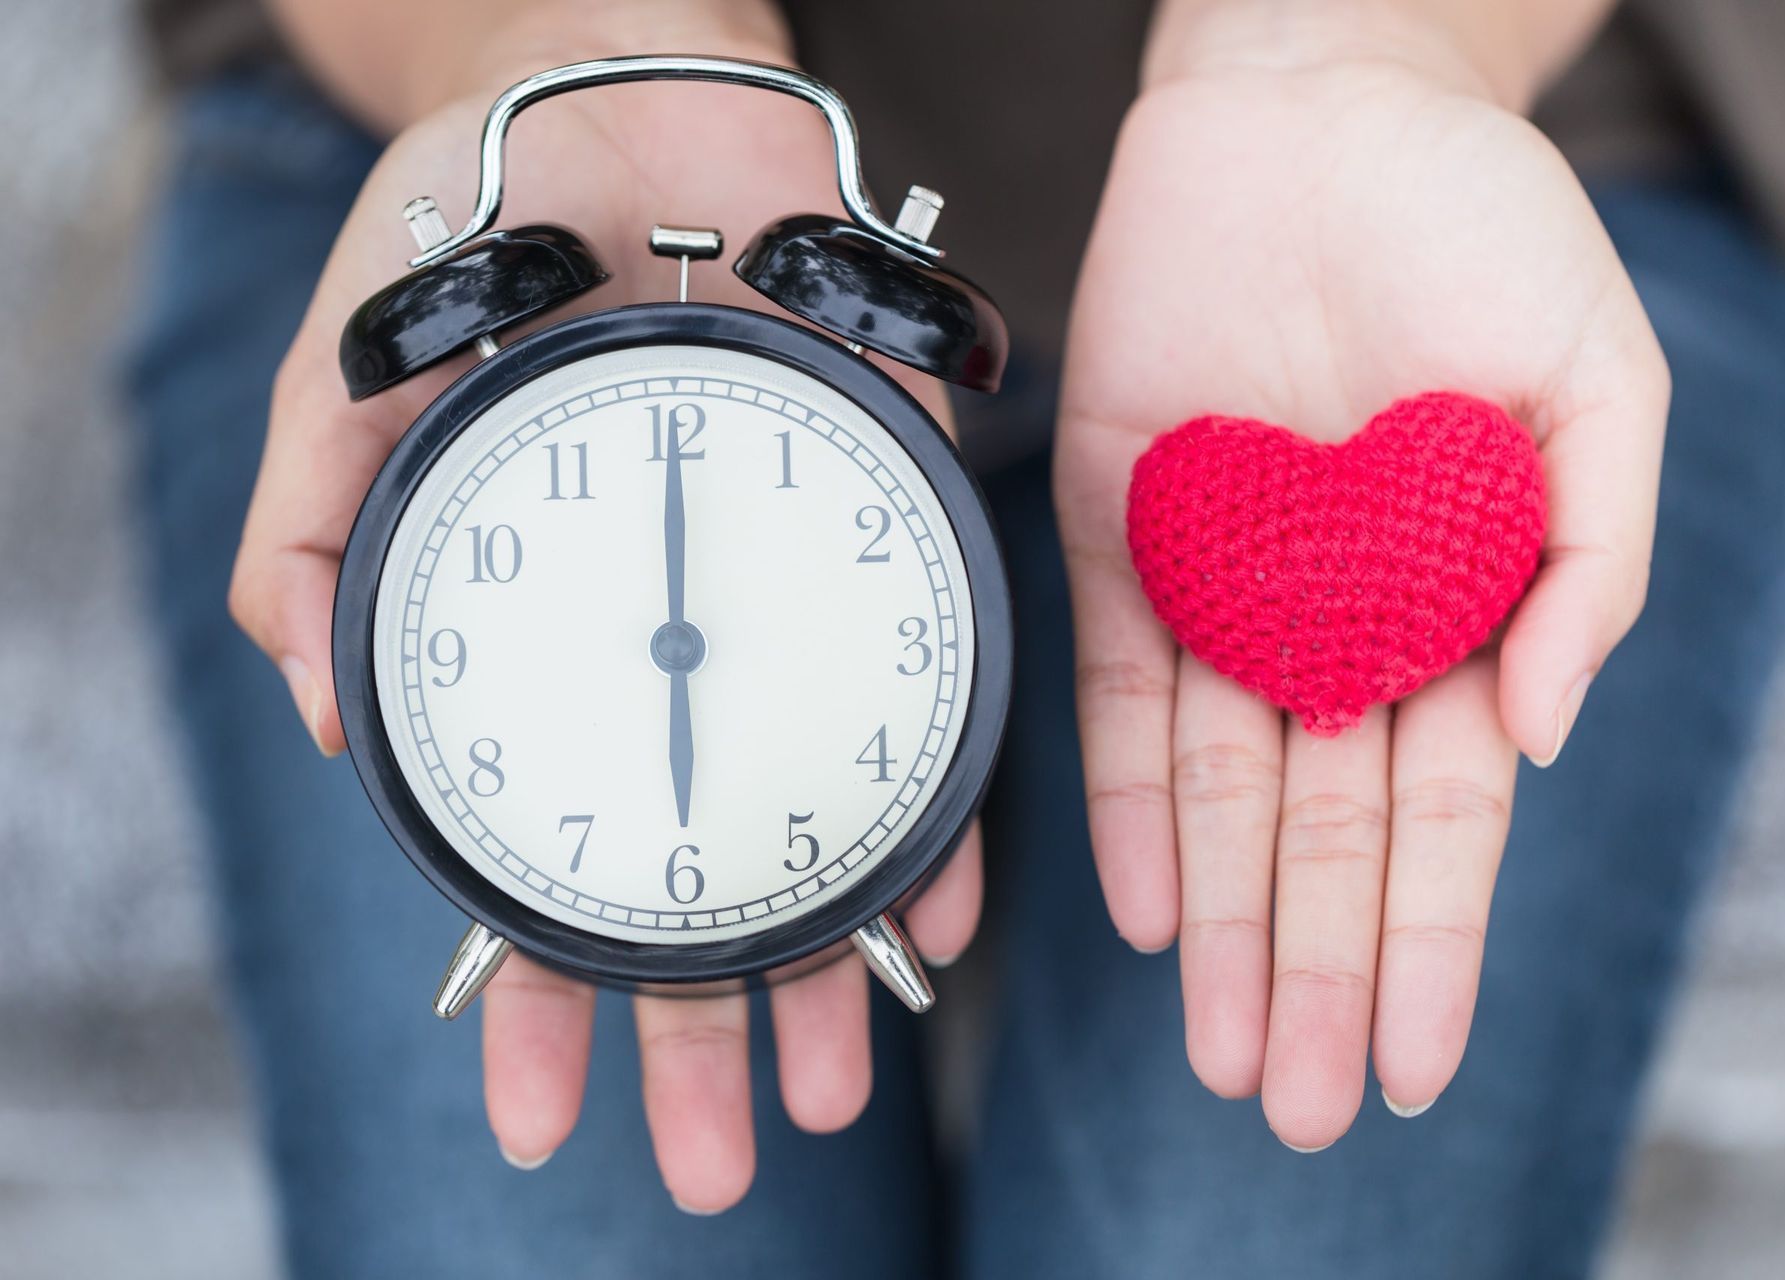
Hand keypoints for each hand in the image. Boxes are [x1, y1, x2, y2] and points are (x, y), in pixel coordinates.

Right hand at [227, 5, 982, 1208]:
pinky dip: (936, 802)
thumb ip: (315, 546)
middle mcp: (678, 647)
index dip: (536, 990)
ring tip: (819, 1086)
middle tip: (703, 1155)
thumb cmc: (468, 236)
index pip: (545, 849)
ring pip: (811, 814)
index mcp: (552, 647)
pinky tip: (936, 914)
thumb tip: (320, 720)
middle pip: (691, 869)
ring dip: (816, 961)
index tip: (538, 1109)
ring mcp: (785, 598)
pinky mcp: (884, 522)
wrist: (617, 93)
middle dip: (691, 1020)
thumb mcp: (347, 389)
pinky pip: (924, 684)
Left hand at [1055, 12, 1666, 1147]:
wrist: (1321, 106)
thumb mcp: (1598, 384)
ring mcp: (1223, 587)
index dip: (1431, 944)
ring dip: (1222, 931)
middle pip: (1320, 838)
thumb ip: (1594, 563)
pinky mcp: (1123, 532)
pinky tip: (1145, 912)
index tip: (1417, 1063)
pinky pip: (1114, 692)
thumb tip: (1550, 733)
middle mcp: (1331, 622)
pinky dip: (1123, 804)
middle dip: (1317, 975)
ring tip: (1228, 1059)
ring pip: (1216, 798)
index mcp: (1453, 607)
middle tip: (1304, 1111)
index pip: (1440, 816)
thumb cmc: (1476, 228)